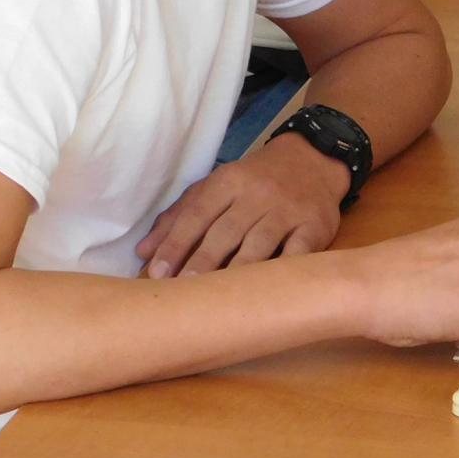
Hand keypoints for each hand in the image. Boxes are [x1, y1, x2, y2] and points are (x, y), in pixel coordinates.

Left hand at [135, 132, 347, 276]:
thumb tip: (143, 252)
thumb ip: (180, 217)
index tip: (158, 272)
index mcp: (228, 181)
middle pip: (226, 231)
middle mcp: (258, 194)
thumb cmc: (254, 181)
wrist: (312, 160)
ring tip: (218, 298)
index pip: (197, 214)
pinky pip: (299, 252)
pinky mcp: (315, 226)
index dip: (176, 243)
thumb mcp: (216, 188)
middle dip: (202, 261)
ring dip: (237, 271)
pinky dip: (283, 271)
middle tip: (182, 290)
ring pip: (259, 244)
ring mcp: (288, 210)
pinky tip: (267, 292)